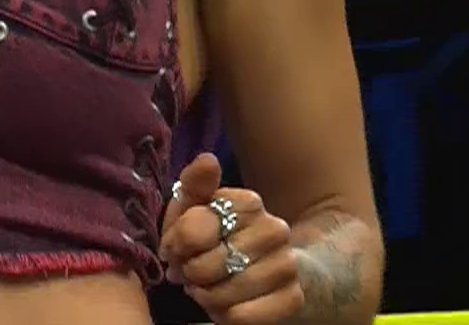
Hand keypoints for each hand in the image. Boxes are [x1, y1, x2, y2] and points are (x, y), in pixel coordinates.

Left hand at [161, 152, 302, 323]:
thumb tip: (208, 160)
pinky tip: (225, 304)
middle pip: (206, 265)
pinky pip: (241, 318)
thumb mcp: (198, 207)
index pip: (194, 227)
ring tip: (206, 288)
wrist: (268, 268)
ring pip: (223, 294)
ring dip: (205, 297)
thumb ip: (195, 184)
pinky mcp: (292, 300)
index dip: (176, 244)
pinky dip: (223, 316)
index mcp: (249, 202)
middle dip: (189, 273)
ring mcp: (287, 266)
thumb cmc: (218, 236)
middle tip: (190, 272)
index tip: (176, 247)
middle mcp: (275, 229)